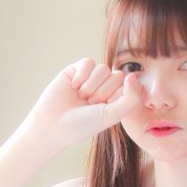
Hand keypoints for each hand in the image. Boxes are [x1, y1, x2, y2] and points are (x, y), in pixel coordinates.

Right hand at [28, 58, 143, 148]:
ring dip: (92, 85)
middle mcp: (104, 88)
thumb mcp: (112, 115)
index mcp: (116, 100)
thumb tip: (134, 75)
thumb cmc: (82, 124)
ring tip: (81, 97)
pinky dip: (82, 74)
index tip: (103, 109)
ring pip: (103, 68)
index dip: (116, 96)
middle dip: (103, 91)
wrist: (52, 124)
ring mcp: (90, 78)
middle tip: (90, 104)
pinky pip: (88, 62)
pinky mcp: (76, 70)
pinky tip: (74, 86)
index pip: (128, 86)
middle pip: (117, 75)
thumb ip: (131, 98)